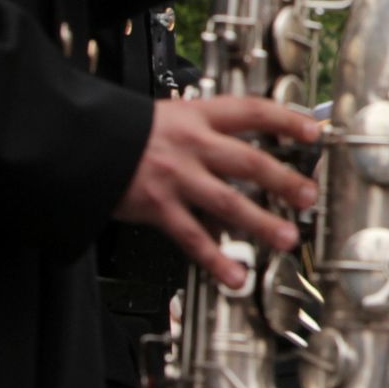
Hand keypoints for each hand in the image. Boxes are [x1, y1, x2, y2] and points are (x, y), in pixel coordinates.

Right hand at [115, 97, 319, 288]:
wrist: (74, 139)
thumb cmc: (123, 130)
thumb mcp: (169, 118)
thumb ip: (204, 137)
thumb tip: (240, 164)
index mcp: (197, 117)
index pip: (252, 112)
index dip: (287, 120)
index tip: (313, 132)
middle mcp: (191, 146)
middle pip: (249, 162)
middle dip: (284, 180)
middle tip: (308, 196)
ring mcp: (176, 177)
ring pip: (228, 202)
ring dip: (261, 223)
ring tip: (287, 238)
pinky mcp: (157, 206)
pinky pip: (193, 237)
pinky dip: (216, 259)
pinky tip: (234, 275)